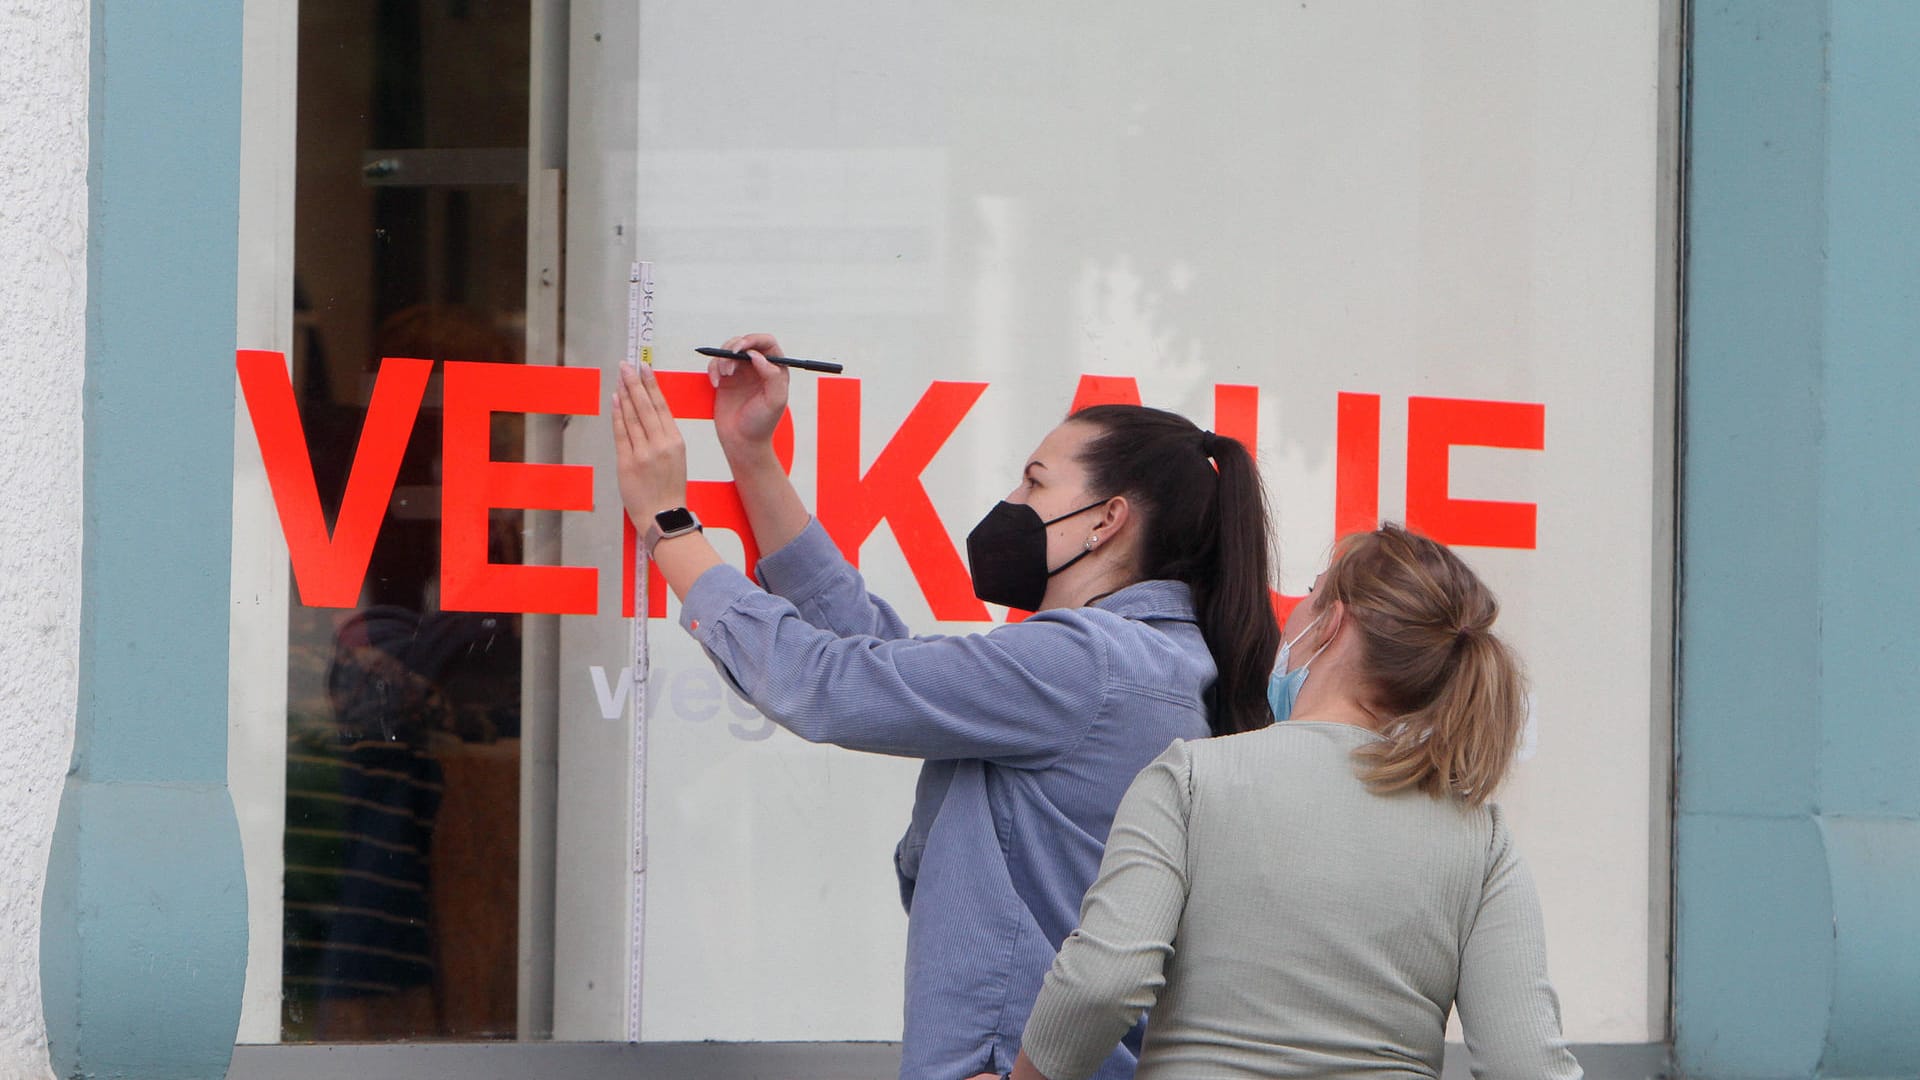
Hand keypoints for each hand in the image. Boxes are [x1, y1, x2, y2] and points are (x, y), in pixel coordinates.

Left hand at [612, 361, 687, 525]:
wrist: (663, 517)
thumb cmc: (669, 490)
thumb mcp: (677, 459)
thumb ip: (664, 437)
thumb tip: (648, 413)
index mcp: (676, 442)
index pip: (662, 407)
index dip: (652, 385)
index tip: (645, 368)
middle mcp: (660, 445)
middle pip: (645, 407)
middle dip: (635, 383)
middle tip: (627, 365)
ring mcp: (643, 454)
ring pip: (632, 417)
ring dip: (624, 394)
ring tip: (620, 377)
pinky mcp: (627, 463)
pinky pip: (621, 433)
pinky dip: (617, 415)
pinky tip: (615, 400)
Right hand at [709, 332, 790, 454]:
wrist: (742, 442)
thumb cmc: (761, 424)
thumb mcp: (775, 400)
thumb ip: (772, 375)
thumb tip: (757, 355)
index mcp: (775, 369)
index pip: (767, 343)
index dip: (754, 339)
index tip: (742, 347)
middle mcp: (758, 367)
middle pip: (745, 342)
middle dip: (734, 347)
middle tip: (729, 359)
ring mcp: (741, 372)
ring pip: (728, 349)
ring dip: (723, 358)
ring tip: (725, 375)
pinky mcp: (725, 379)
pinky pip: (716, 363)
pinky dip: (713, 369)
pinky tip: (716, 383)